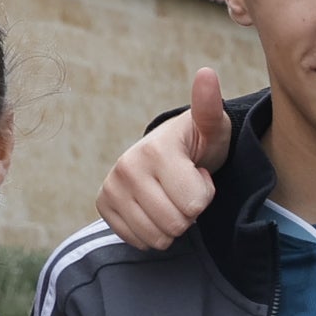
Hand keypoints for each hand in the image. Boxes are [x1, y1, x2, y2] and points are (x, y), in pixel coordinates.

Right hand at [97, 68, 232, 250]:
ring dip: (173, 225)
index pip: (194, 204)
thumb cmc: (197, 142)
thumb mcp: (212, 127)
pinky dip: (153, 232)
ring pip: (158, 237)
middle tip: (185, 188)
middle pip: (176, 224)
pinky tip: (155, 208)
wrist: (168, 152)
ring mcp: (111, 188)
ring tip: (171, 196)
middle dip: (190, 212)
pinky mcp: (104, 205)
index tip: (199, 174)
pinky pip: (138, 241)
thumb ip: (210, 107)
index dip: (205, 194)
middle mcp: (126, 168)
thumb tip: (207, 73)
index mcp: (154, 151)